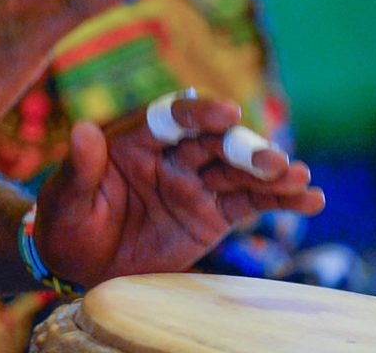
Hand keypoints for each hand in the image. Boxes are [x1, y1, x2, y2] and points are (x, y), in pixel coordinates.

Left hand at [32, 97, 324, 287]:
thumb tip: (83, 130)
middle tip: (275, 161)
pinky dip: (280, 200)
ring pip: (239, 172)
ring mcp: (195, 183)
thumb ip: (79, 167)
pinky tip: (310, 199)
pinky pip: (250, 203)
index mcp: (135, 139)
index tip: (227, 112)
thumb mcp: (65, 198)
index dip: (199, 113)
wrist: (78, 262)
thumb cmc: (65, 221)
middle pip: (215, 144)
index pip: (172, 118)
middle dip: (246, 149)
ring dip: (272, 173)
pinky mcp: (212, 214)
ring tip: (300, 179)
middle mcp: (172, 156)